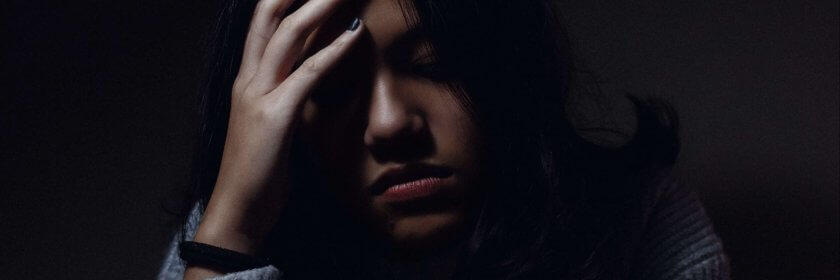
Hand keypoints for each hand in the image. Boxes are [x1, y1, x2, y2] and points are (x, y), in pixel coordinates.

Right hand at [186, 0, 362, 273]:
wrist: (239, 211)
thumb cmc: (259, 172)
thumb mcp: (272, 125)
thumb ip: (286, 96)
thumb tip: (311, 78)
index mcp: (246, 80)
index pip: (264, 24)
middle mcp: (248, 80)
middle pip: (270, 16)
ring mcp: (259, 95)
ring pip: (287, 35)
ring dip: (318, 7)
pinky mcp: (275, 116)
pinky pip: (308, 73)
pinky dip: (333, 49)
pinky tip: (355, 33)